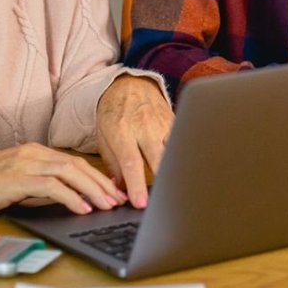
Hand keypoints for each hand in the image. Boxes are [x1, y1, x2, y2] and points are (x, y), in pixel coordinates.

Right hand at [0, 143, 125, 215]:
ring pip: (69, 173)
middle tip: (118, 198)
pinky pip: (52, 187)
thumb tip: (74, 197)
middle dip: (101, 182)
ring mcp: (27, 164)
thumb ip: (46, 185)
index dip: (97, 176)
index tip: (113, 190)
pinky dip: (71, 197)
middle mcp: (35, 154)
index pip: (75, 162)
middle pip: (77, 165)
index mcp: (38, 152)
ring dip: (92, 189)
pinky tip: (83, 208)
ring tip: (107, 204)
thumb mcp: (23, 182)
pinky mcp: (19, 178)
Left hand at [96, 74, 174, 208]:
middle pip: (158, 158)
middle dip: (162, 181)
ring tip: (175, 191)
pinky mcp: (175, 121)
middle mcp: (145, 126)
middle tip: (162, 202)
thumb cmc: (114, 113)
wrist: (129, 85)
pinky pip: (181, 142)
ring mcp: (162, 123)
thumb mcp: (104, 137)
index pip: (131, 162)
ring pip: (173, 151)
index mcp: (122, 131)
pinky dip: (181, 157)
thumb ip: (113, 165)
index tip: (141, 203)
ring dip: (174, 171)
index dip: (136, 184)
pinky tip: (183, 171)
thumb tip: (120, 192)